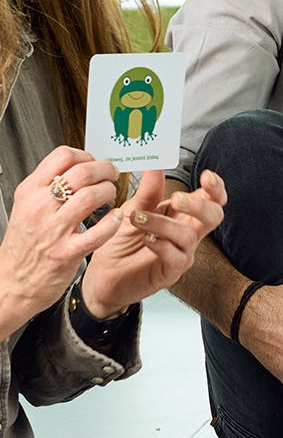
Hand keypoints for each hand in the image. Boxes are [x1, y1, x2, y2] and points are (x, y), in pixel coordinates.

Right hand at [0, 148, 123, 334]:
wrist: (11, 282)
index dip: (87, 155)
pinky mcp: (67, 252)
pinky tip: (115, 218)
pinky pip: (97, 232)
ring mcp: (53, 230)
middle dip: (105, 170)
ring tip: (111, 196)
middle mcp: (40, 207)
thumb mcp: (27, 207)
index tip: (95, 162)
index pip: (62, 156)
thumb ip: (48, 187)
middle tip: (111, 175)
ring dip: (109, 192)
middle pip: (81, 172)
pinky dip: (112, 222)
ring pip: (89, 196)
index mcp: (30, 191)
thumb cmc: (24, 245)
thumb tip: (77, 167)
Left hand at [80, 170, 226, 316]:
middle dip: (198, 205)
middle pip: (214, 216)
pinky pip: (177, 257)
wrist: (102, 274)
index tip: (206, 176)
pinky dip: (161, 245)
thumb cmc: (120, 241)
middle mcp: (188, 232)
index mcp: (182, 214)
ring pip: (189, 235)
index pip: (212, 199)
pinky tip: (146, 239)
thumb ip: (148, 191)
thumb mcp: (132, 209)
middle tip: (175, 199)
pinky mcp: (171, 272)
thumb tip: (156, 165)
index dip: (216, 187)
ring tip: (138, 219)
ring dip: (164, 224)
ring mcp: (182, 253)